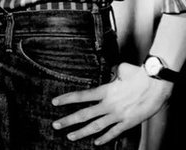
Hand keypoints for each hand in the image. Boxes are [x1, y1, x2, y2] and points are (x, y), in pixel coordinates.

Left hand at [51, 62, 172, 143]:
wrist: (158, 84)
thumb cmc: (139, 74)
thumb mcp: (120, 69)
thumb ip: (111, 72)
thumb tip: (109, 70)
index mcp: (105, 90)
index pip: (81, 96)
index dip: (66, 99)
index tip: (54, 102)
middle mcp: (109, 104)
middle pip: (84, 114)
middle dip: (68, 120)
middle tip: (55, 125)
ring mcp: (118, 115)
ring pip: (96, 126)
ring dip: (82, 132)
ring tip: (70, 136)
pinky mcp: (129, 122)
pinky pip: (114, 132)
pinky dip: (105, 138)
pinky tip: (96, 142)